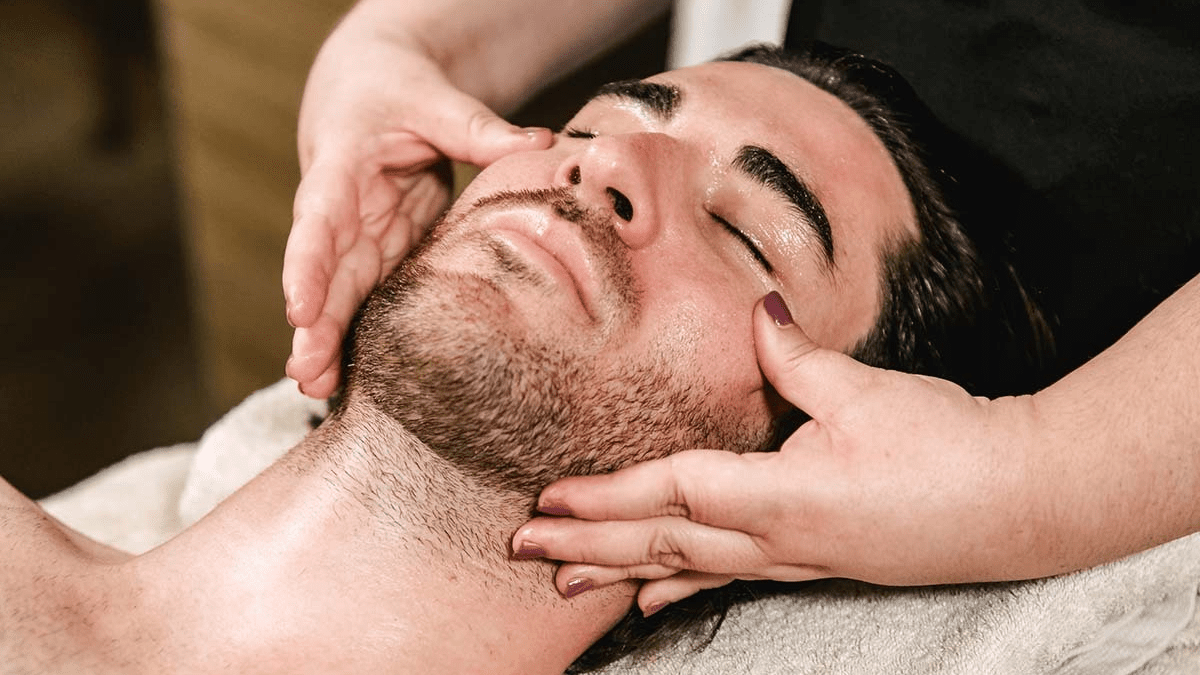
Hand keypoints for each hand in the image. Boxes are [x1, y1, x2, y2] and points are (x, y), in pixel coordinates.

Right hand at [283, 17, 552, 397]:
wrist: (367, 91)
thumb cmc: (397, 90)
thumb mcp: (435, 99)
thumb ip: (479, 128)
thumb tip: (542, 144)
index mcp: (341, 167)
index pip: (319, 218)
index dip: (307, 265)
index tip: (299, 310)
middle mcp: (339, 211)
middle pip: (322, 272)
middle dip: (313, 325)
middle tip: (307, 374)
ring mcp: (356, 238)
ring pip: (338, 295)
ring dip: (327, 342)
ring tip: (318, 391)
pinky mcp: (377, 253)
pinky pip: (364, 299)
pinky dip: (356, 336)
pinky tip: (350, 379)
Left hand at [512, 292, 1043, 614]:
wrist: (1023, 500)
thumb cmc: (948, 443)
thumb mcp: (865, 390)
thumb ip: (794, 355)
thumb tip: (756, 311)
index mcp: (778, 494)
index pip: (670, 493)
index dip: (605, 496)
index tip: (549, 500)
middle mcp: (775, 539)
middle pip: (661, 542)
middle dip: (589, 544)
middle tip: (523, 549)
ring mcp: (793, 559)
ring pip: (687, 569)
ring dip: (622, 571)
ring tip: (566, 583)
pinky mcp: (814, 562)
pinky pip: (729, 581)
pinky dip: (682, 588)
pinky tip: (651, 601)